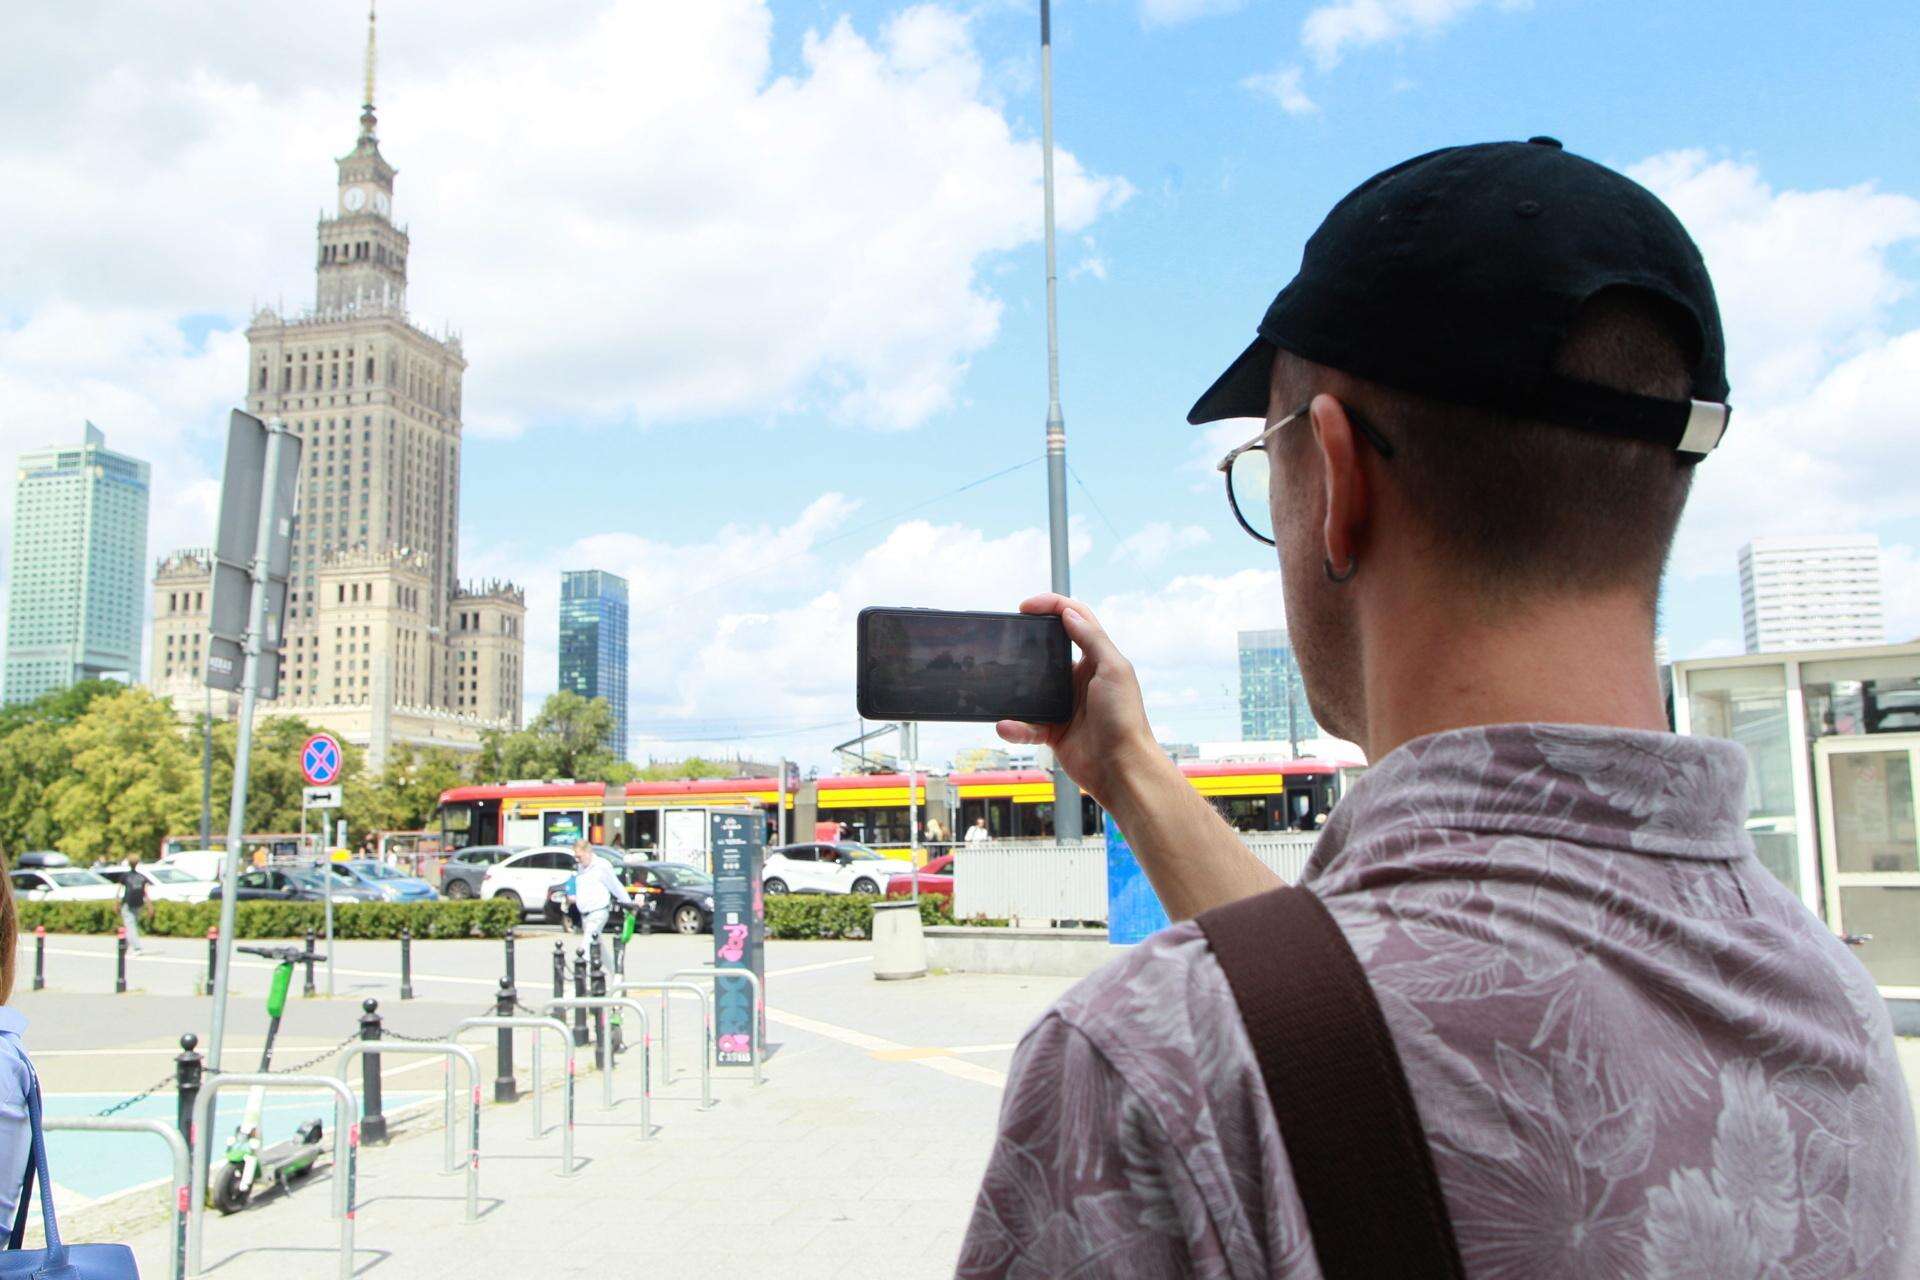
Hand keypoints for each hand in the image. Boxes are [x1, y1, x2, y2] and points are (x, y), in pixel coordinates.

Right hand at [997, 593, 1165, 808]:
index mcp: (1097, 659)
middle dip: (1026, 644)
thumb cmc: (1125, 719)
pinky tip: (1007, 725)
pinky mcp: (1054, 731)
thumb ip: (1092, 639)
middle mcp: (1080, 679)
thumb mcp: (1113, 670)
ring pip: (1031, 689)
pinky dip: (1015, 726)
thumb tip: (1068, 613)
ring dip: (1014, 690)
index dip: (1051, 606)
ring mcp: (1065, 705)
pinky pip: (1027, 724)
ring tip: (999, 686)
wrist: (1121, 769)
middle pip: (1047, 652)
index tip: (1025, 607)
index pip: (1074, 620)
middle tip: (1006, 640)